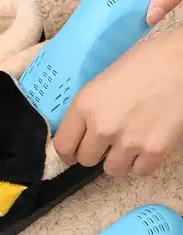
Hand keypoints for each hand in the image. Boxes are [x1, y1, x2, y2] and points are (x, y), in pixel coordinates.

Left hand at [53, 28, 182, 176]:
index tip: (72, 153)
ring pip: (111, 170)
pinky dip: (140, 162)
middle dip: (93, 152)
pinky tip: (144, 145)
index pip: (63, 146)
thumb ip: (86, 110)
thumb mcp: (100, 83)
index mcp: (84, 106)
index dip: (67, 152)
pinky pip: (139, 171)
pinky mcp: (155, 151)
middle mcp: (102, 127)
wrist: (180, 63)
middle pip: (86, 159)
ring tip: (126, 143)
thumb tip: (79, 133)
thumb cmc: (140, 64)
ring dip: (116, 160)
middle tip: (104, 142)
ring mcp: (128, 141)